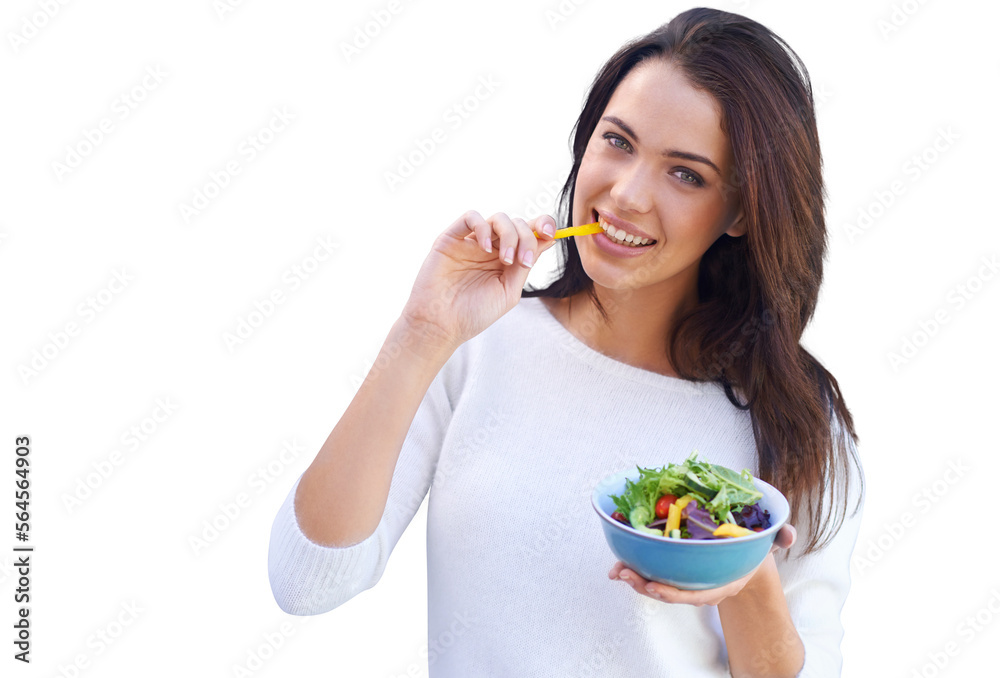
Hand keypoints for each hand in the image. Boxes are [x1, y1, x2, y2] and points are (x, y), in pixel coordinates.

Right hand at [400, 210, 559, 349]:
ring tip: (506, 260)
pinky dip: (483, 227)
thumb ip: (524, 266)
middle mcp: (491, 248)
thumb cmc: (473, 314)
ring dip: (509, 234)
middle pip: (518, 224)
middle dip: (527, 238)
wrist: (440, 325)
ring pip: (498, 218)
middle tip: (523, 261)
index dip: (543, 226)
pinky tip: (485, 249)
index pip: (530, 233)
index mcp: (507, 261)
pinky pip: (471, 217)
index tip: (551, 234)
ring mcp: (472, 242)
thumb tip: (546, 240)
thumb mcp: (508, 292)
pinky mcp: (452, 238)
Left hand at [608, 524, 796, 606]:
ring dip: (634, 577)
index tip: (653, 587)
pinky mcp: (674, 569)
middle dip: (644, 586)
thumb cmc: (753, 549)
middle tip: (623, 574)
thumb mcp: (768, 543)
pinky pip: (653, 571)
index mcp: (722, 582)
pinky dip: (635, 566)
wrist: (744, 559)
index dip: (674, 594)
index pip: (696, 594)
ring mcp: (686, 579)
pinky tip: (618, 561)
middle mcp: (700, 585)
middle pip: (669, 592)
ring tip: (615, 570)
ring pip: (656, 583)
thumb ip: (779, 538)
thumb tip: (789, 533)